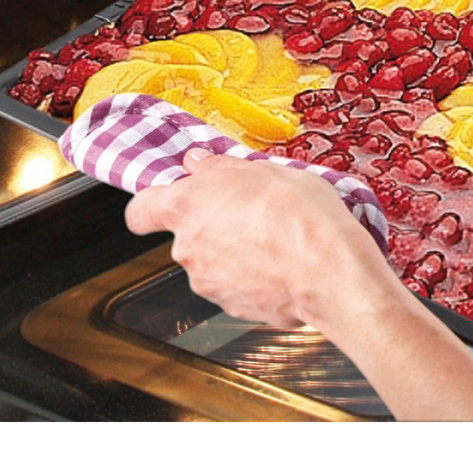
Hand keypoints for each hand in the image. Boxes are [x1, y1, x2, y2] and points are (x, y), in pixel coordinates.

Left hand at [124, 149, 393, 328]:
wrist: (331, 273)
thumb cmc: (302, 216)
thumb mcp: (266, 170)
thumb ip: (221, 168)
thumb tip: (198, 163)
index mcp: (187, 207)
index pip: (140, 210)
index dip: (152, 206)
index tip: (168, 201)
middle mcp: (188, 249)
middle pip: (187, 235)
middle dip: (213, 225)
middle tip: (252, 211)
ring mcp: (208, 283)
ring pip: (212, 261)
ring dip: (234, 252)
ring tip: (275, 239)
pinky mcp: (232, 308)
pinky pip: (236, 286)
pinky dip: (253, 277)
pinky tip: (283, 264)